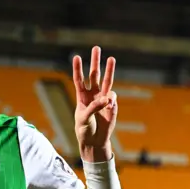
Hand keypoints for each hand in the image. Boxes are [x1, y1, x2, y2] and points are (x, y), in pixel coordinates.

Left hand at [72, 46, 117, 162]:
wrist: (94, 140)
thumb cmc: (84, 130)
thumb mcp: (84, 118)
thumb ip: (94, 107)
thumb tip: (107, 98)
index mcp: (81, 97)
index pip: (79, 79)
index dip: (77, 69)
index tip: (76, 57)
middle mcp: (92, 94)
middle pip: (94, 74)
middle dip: (95, 62)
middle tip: (96, 48)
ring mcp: (103, 99)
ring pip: (107, 80)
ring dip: (109, 70)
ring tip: (111, 58)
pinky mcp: (112, 105)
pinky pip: (113, 98)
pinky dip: (111, 101)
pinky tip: (108, 108)